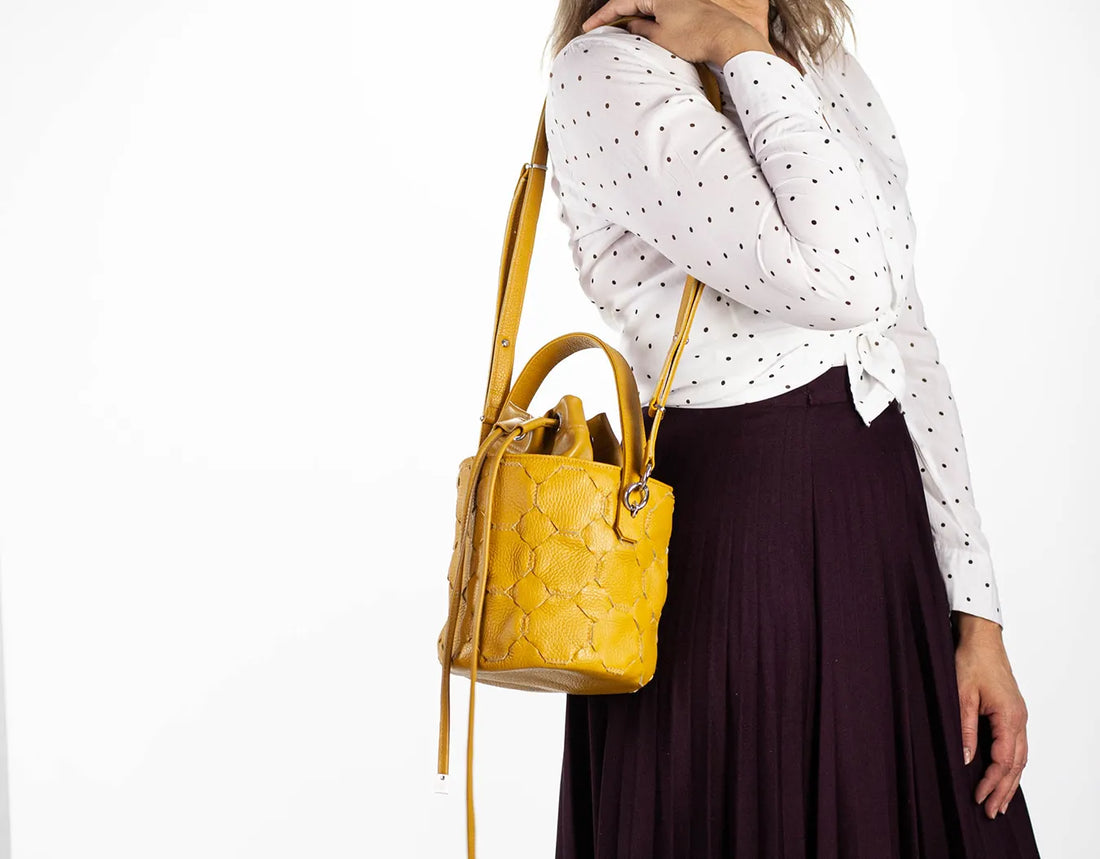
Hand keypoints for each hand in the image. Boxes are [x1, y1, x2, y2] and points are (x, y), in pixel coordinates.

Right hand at [580, 0, 770, 65]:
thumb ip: (642, 31)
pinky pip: (663, 16)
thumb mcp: (661, 37)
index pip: (623, 3)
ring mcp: (681, 3)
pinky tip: (647, 36)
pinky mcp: (690, 13)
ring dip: (634, 22)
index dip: (603, 16)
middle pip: (635, 3)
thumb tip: (631, 27)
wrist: (728, 40)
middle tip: (600, 29)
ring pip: (649, 10)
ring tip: (621, 36)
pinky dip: (650, 24)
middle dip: (616, 17)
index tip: (589, 27)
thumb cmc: (697, 37)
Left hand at [953, 613, 1028, 818]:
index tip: (978, 798)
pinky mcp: (1014, 713)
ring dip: (1011, 781)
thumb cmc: (971, 661)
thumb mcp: (961, 695)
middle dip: (1004, 790)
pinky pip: (1017, 746)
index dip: (991, 782)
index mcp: (1009, 717)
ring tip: (1001, 803)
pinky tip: (1006, 775)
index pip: (1003, 760)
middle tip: (992, 812)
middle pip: (1016, 765)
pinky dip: (1012, 765)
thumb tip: (965, 759)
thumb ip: (964, 728)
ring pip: (1020, 758)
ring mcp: (1020, 717)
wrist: (982, 638)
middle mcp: (1020, 720)